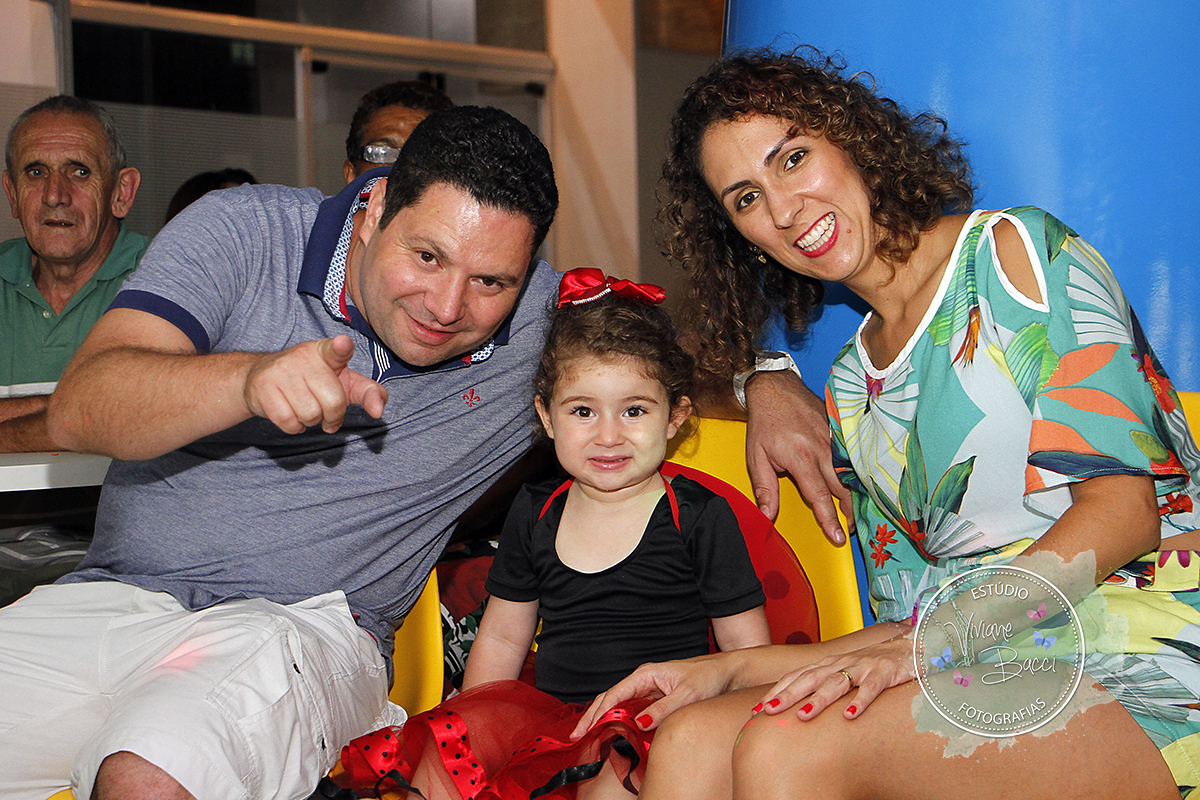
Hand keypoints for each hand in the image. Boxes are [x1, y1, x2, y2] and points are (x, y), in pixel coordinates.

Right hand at [243, 335, 387, 433]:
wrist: (261, 378)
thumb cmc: (312, 382)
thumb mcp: (344, 382)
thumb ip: (368, 392)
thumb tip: (379, 411)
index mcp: (326, 352)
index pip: (336, 350)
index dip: (341, 347)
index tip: (343, 343)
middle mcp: (304, 357)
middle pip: (333, 402)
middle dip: (332, 416)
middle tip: (324, 412)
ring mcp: (282, 370)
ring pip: (310, 414)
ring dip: (311, 421)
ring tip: (304, 408)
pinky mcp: (264, 386)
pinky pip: (288, 422)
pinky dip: (293, 427)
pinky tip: (290, 413)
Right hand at [570, 653, 733, 738]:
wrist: (726, 673)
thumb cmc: (708, 677)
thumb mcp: (686, 695)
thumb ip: (662, 709)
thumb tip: (638, 723)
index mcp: (646, 674)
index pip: (614, 695)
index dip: (596, 712)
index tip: (584, 729)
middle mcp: (643, 680)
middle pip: (610, 699)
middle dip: (591, 717)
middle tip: (576, 736)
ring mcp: (648, 690)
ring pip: (618, 705)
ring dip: (602, 719)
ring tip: (587, 736)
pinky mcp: (654, 699)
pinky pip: (631, 710)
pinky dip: (618, 721)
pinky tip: (612, 732)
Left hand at [744, 370, 852, 542]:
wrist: (775, 387)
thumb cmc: (764, 423)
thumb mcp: (756, 457)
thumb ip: (765, 489)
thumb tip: (767, 516)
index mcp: (801, 458)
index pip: (819, 495)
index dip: (829, 519)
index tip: (837, 537)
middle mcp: (822, 449)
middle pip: (841, 487)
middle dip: (848, 510)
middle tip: (852, 529)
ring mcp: (833, 438)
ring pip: (850, 471)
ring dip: (856, 492)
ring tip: (858, 510)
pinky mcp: (839, 430)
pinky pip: (851, 454)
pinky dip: (856, 470)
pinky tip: (861, 481)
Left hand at [755, 630, 914, 720]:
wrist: (907, 648)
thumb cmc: (871, 665)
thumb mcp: (844, 674)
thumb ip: (823, 687)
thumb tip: (796, 707)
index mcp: (828, 665)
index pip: (796, 677)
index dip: (777, 692)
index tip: (758, 709)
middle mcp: (840, 664)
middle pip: (809, 679)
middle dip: (787, 695)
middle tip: (769, 712)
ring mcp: (862, 667)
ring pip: (836, 683)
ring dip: (819, 699)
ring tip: (804, 715)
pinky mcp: (884, 673)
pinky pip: (871, 688)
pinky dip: (860, 700)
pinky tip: (851, 715)